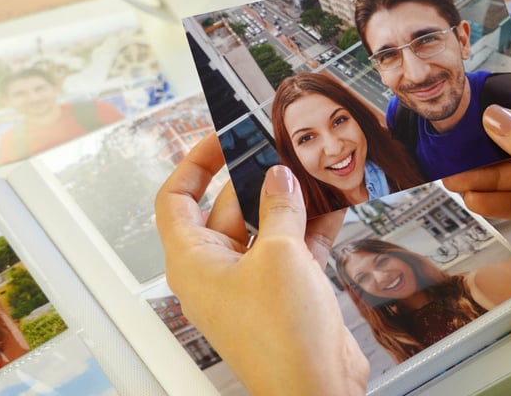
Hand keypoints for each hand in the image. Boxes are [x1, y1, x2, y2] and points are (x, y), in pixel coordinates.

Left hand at [155, 133, 367, 393]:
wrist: (316, 387)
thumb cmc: (280, 341)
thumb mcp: (280, 256)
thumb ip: (280, 208)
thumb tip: (278, 178)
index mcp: (193, 262)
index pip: (177, 199)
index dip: (195, 163)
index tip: (220, 139)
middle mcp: (217, 271)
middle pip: (228, 208)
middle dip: (257, 179)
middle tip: (281, 152)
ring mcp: (252, 282)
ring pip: (266, 227)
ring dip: (289, 202)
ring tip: (311, 175)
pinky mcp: (284, 292)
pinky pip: (292, 248)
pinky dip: (311, 227)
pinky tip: (333, 206)